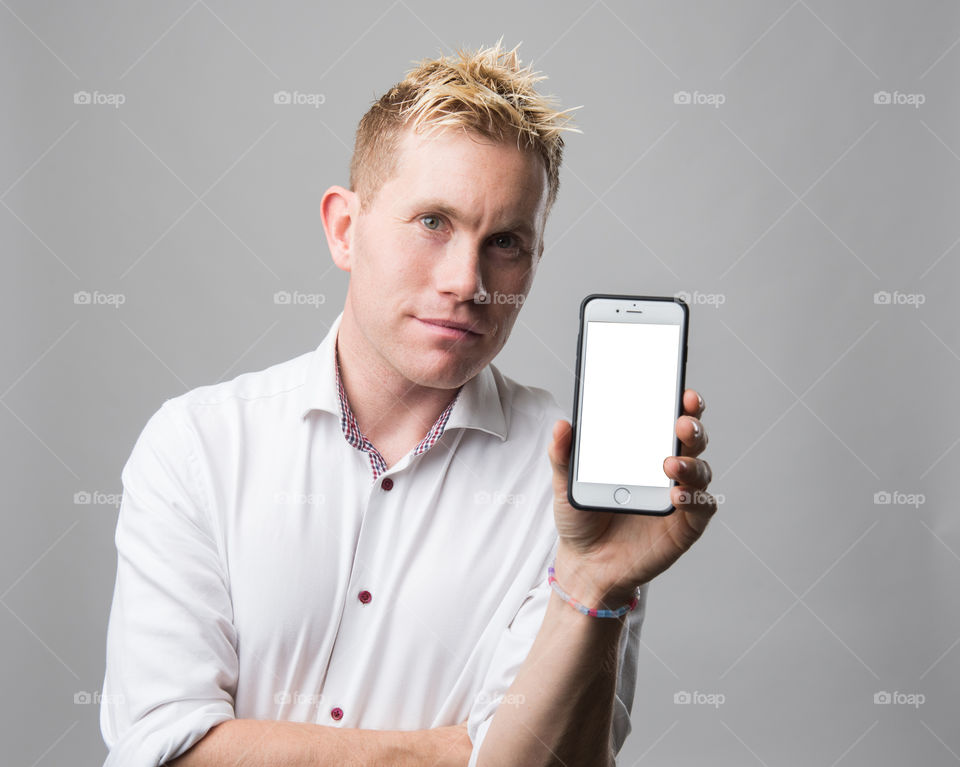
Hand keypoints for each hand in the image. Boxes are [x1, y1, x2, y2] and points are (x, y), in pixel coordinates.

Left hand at [547, 389, 716, 603]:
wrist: (586, 563)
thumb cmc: (582, 517)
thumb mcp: (565, 484)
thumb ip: (562, 456)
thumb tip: (562, 426)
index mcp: (643, 450)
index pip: (668, 417)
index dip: (680, 402)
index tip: (681, 390)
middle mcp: (667, 468)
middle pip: (692, 439)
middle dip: (692, 425)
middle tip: (682, 422)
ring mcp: (679, 495)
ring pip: (701, 470)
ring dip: (691, 464)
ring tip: (671, 465)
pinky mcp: (686, 525)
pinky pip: (702, 507)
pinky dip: (695, 498)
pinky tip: (678, 496)